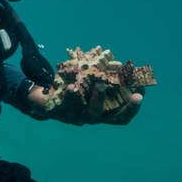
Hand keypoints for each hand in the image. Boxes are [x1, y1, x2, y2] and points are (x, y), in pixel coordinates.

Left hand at [27, 82, 142, 125]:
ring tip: (101, 85)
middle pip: (112, 118)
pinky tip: (73, 87)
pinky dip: (71, 96)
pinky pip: (66, 106)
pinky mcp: (58, 112)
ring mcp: (75, 117)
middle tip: (136, 96)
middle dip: (126, 107)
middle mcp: (90, 116)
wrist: (39, 93)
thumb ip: (101, 74)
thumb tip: (119, 63)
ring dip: (98, 98)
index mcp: (100, 110)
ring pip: (90, 113)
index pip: (121, 115)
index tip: (143, 92)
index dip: (133, 106)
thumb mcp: (86, 79)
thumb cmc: (68, 85)